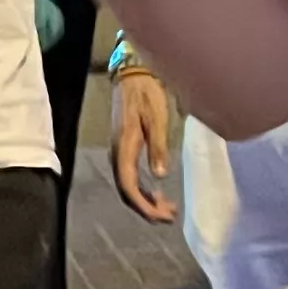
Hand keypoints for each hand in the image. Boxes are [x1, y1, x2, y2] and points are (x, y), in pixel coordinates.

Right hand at [110, 62, 181, 224]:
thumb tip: (160, 175)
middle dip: (147, 208)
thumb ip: (158, 146)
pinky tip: (157, 190)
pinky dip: (144, 189)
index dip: (144, 205)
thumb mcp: (158, 117)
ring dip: (146, 200)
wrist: (133, 73)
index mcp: (124, 147)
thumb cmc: (147, 93)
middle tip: (170, 216)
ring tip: (167, 207)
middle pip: (127, 192)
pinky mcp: (125, 148)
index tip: (163, 215)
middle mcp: (118, 153)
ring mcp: (119, 151)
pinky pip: (130, 177)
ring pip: (128, 186)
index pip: (129, 187)